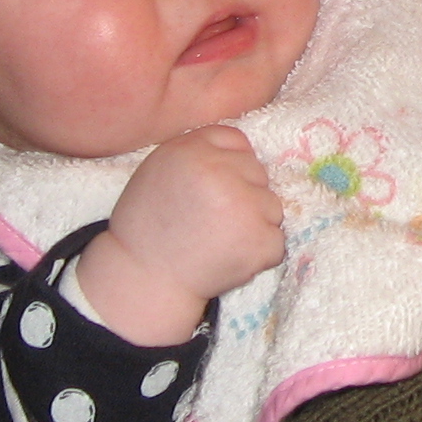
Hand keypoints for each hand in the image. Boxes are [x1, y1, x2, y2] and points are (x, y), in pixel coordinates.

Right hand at [79, 125, 283, 343]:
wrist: (144, 279)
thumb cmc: (148, 225)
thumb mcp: (160, 168)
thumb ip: (198, 151)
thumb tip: (245, 150)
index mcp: (192, 150)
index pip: (238, 142)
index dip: (229, 167)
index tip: (214, 190)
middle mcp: (220, 173)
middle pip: (259, 173)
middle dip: (243, 194)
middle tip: (213, 220)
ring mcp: (244, 207)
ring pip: (272, 206)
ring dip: (255, 224)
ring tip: (220, 240)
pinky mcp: (260, 241)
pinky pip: (276, 241)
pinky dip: (260, 253)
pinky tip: (230, 258)